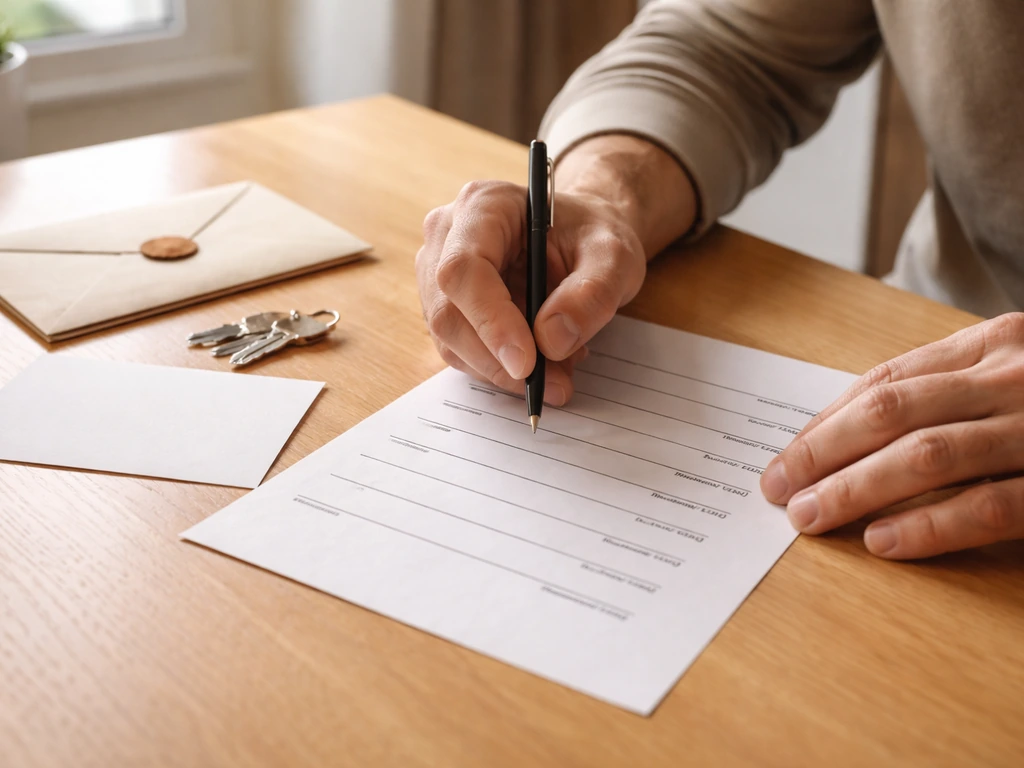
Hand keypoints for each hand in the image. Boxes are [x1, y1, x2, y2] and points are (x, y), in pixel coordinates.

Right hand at [416, 180, 645, 403]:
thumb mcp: (614, 256)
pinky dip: (500, 368)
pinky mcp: (446, 306)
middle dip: (498, 359)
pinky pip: (461, 351)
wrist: (582, 238)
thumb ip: (592, 293)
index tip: (527, 363)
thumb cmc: (592, 236)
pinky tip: (542, 361)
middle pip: (448, 312)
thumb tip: (551, 340)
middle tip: (555, 384)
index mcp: (484, 205)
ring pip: (451, 339)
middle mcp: (448, 235)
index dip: (490, 321)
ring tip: (560, 369)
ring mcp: (437, 272)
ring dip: (502, 369)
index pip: (464, 269)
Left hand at [761, 313, 1023, 558]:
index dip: (826, 423)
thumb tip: (848, 436)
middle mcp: (1012, 377)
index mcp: (994, 343)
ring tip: (809, 516)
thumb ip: (951, 392)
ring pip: (927, 455)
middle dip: (822, 453)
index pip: (886, 381)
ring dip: (856, 489)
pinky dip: (928, 525)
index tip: (785, 458)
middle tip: (778, 489)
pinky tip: (880, 541)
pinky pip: (987, 507)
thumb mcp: (1013, 376)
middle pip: (892, 413)